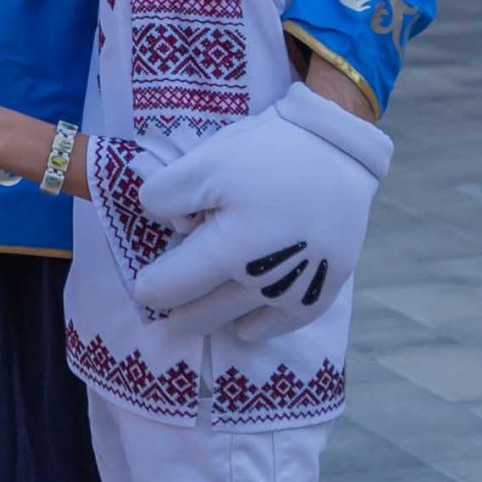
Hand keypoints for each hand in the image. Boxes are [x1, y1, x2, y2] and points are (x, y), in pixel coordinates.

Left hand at [130, 85, 391, 338]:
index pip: (167, 289)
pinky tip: (242, 322)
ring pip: (232, 324)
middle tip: (172, 292)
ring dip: (211, 315)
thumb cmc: (266, 155)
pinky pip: (276, 328)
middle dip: (176, 307)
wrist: (336, 152)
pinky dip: (253, 327)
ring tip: (205, 298)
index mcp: (226, 251)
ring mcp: (291, 294)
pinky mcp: (317, 295)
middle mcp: (258, 283)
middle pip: (197, 315)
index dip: (149, 286)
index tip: (144, 282)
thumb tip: (165, 228)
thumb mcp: (202, 162)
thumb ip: (164, 198)